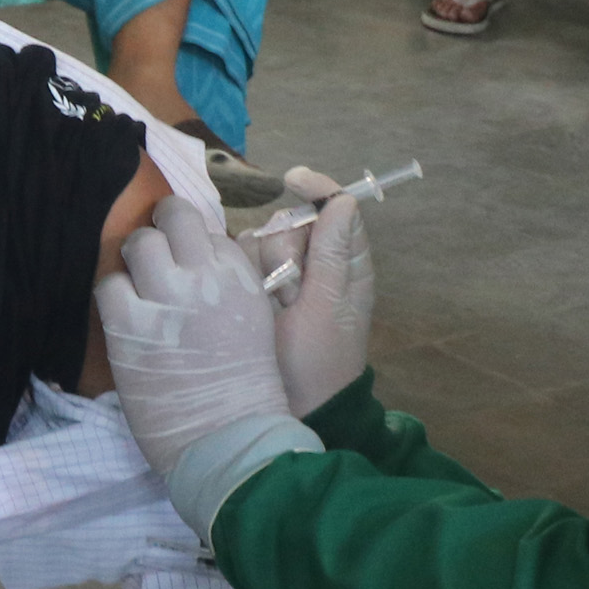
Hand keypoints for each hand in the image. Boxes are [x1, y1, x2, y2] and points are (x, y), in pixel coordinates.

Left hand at [96, 197, 290, 474]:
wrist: (230, 436)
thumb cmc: (245, 387)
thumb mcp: (253, 317)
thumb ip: (227, 281)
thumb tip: (194, 257)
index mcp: (238, 274)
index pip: (205, 226)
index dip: (189, 240)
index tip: (185, 260)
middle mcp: (203, 275)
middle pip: (171, 217)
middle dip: (159, 235)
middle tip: (154, 264)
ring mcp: (164, 297)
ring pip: (136, 243)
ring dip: (134, 261)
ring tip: (138, 290)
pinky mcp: (129, 325)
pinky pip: (108, 285)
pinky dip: (113, 297)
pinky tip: (124, 318)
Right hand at [252, 166, 371, 416]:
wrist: (291, 407)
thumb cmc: (319, 362)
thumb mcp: (328, 307)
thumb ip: (333, 254)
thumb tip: (344, 200)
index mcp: (346, 263)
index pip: (335, 207)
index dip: (316, 189)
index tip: (294, 180)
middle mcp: (316, 263)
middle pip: (291, 223)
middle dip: (285, 249)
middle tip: (290, 291)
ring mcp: (284, 277)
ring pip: (262, 240)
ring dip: (264, 269)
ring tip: (274, 307)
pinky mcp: (257, 290)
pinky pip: (242, 261)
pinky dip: (243, 276)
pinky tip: (251, 303)